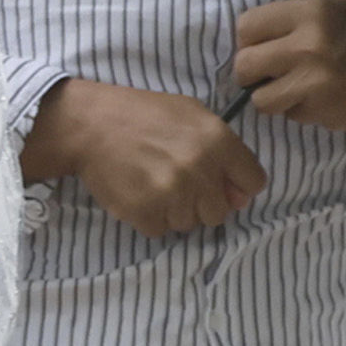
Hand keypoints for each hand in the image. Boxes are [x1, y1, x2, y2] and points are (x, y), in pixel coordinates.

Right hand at [23, 79, 266, 237]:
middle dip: (202, 202)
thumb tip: (240, 196)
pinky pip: (161, 231)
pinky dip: (150, 217)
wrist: (91, 125)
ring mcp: (172, 193)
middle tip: (176, 181)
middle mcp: (199, 169)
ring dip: (174, 210)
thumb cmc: (143, 114)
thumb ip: (224, 150)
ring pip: (190, 224)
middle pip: (220, 212)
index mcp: (217, 140)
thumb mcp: (191, 114)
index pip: (254, 183)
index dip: (237, 185)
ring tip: (153, 183)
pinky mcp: (146, 212)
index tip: (219, 182)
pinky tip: (139, 192)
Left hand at [232, 0, 345, 133]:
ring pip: (259, 98)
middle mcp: (309, 44)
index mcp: (311, 11)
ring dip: (271, 97)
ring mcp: (313, 81)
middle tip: (267, 73)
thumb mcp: (336, 5)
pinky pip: (287, 114)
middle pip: (244, 64)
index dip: (247, 40)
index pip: (246, 26)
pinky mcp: (319, 109)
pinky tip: (318, 98)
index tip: (259, 47)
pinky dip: (297, 109)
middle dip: (251, 73)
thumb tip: (249, 33)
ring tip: (291, 88)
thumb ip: (294, 11)